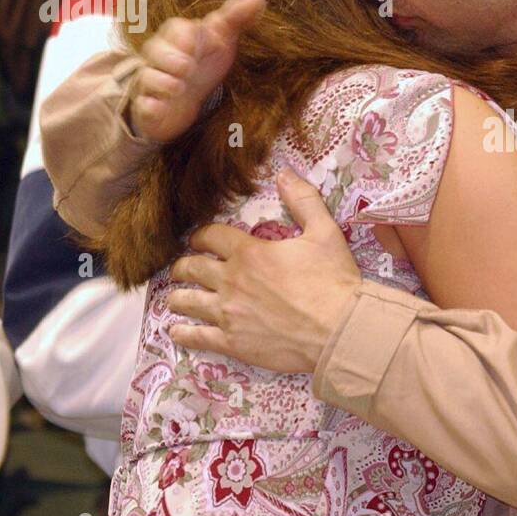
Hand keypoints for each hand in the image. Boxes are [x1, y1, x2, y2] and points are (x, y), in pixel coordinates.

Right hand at [126, 0, 264, 142]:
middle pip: (156, 50)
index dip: (187, 35)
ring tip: (178, 87)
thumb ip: (235, 18)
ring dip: (161, 81)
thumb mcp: (222, 40)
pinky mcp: (149, 106)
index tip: (199, 41)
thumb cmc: (204, 62)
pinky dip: (148, 106)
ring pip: (147, 77)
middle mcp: (160, 57)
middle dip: (170, 57)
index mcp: (177, 37)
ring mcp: (152, 81)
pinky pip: (143, 105)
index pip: (176, 29)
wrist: (185, 99)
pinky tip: (156, 107)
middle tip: (187, 66)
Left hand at [167, 168, 360, 372]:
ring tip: (175, 297)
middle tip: (182, 267)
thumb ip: (303, 200)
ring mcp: (228, 313)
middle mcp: (231, 281)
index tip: (199, 240)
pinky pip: (196, 337)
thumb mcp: (325, 232)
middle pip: (191, 267)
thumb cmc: (334, 281)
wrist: (341, 330)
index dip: (201, 235)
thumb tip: (284, 173)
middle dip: (182, 265)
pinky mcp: (232, 342)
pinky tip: (176, 330)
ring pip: (186, 301)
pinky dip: (182, 333)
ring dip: (176, 296)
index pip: (211, 236)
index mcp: (250, 253)